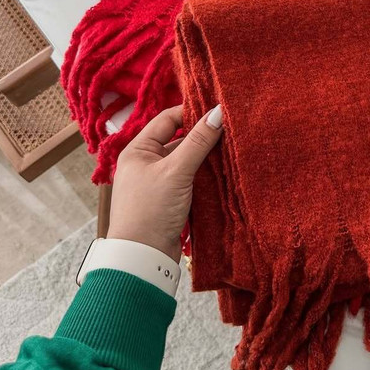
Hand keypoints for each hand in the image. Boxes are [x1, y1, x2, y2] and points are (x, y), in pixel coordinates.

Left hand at [107, 104, 222, 260]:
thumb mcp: (176, 171)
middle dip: (202, 136)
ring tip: (231, 149)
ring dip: (205, 157)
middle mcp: (146, 163)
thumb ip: (198, 141)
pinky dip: (204, 175)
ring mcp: (157, 182)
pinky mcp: (169, 200)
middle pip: (178, 139)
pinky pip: (189, 179)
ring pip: (186, 160)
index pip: (167, 119)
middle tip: (229, 129)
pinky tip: (222, 172)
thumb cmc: (151, 209)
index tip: (218, 111)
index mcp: (138, 149)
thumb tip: (218, 112)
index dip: (192, 113)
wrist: (142, 258)